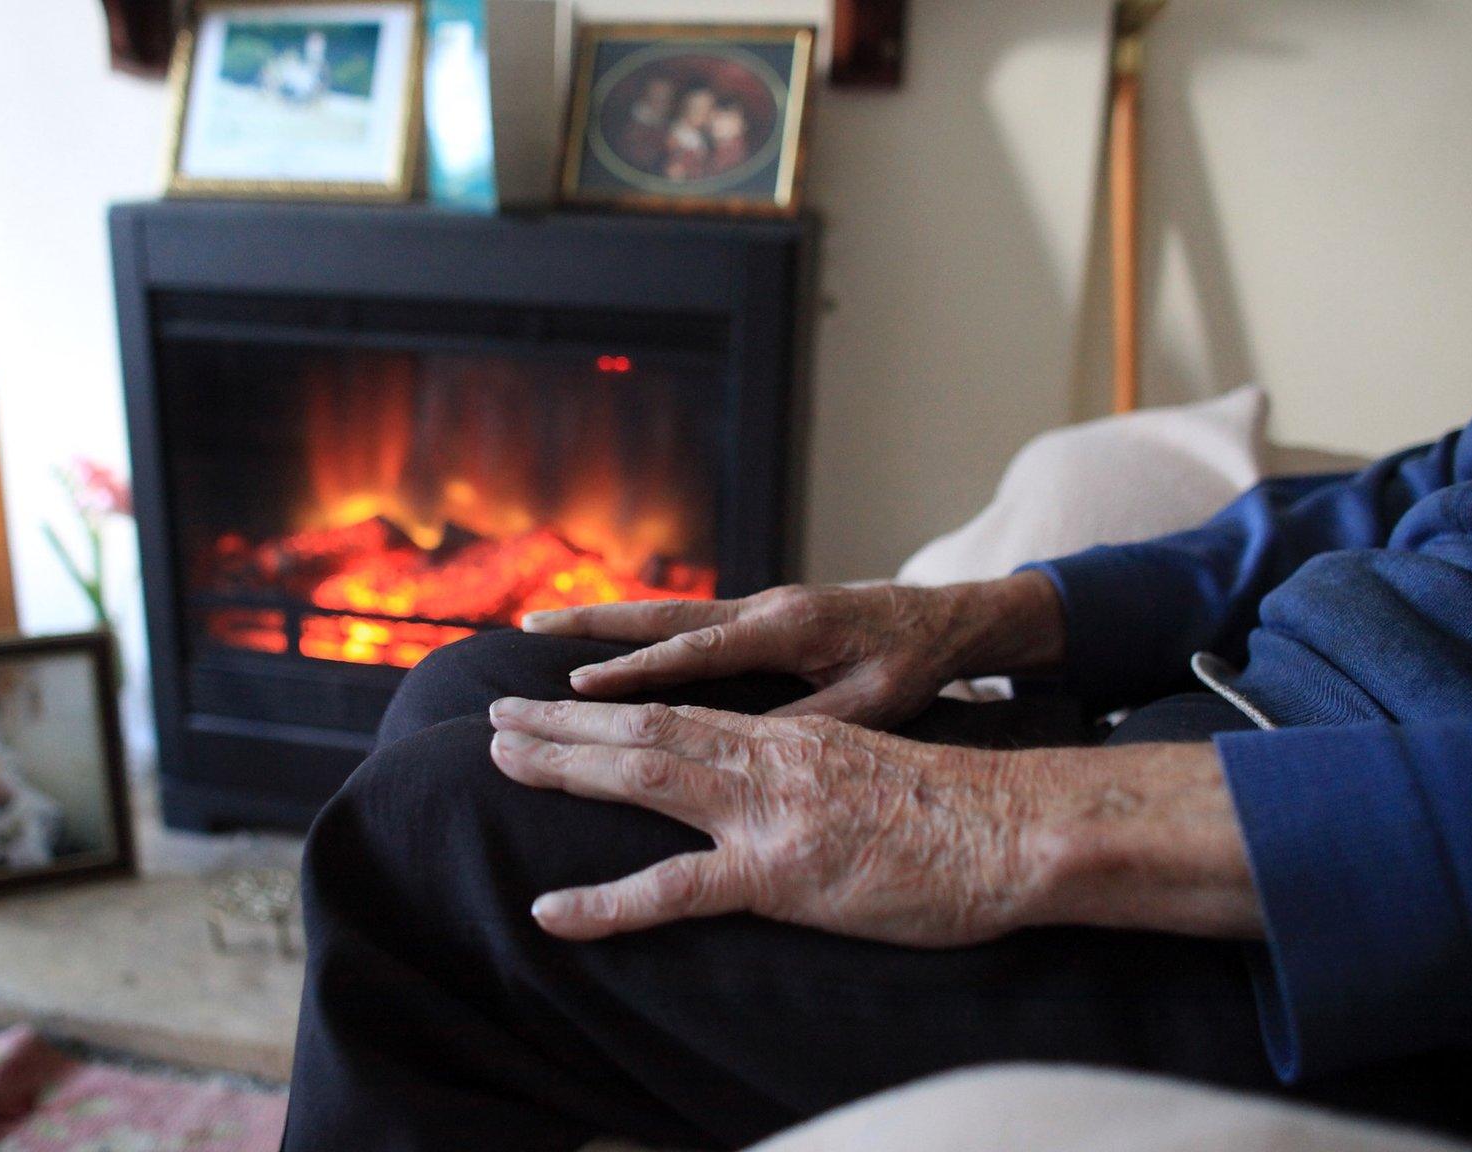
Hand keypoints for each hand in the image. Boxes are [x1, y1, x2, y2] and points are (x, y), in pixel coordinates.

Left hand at [487, 697, 1261, 945]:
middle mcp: (769, 756)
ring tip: (500, 759)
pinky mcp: (783, 874)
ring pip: (646, 773)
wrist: (1018, 828)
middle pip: (645, 727)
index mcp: (790, 734)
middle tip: (496, 720)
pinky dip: (606, 903)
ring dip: (565, 765)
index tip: (556, 698)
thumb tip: (773, 785)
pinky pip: (675, 891)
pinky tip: (551, 911)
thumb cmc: (961, 812)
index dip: (611, 703)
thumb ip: (812, 770)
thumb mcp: (872, 769)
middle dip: (564, 722)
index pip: (682, 708)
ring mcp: (771, 811)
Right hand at [519, 573, 1065, 728]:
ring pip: (666, 615)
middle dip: (591, 628)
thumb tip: (747, 749)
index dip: (636, 671)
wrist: (948, 618)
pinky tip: (600, 648)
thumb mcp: (875, 701)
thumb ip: (813, 721)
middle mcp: (763, 608)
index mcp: (788, 629)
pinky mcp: (759, 616)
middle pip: (662, 619)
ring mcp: (758, 607)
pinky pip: (685, 624)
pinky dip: (636, 632)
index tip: (578, 686)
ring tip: (537, 629)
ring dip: (602, 622)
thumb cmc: (915, 663)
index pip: (697, 653)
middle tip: (523, 632)